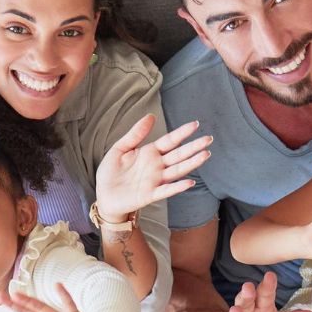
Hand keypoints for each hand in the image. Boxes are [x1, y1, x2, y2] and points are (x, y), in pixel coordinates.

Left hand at [95, 115, 213, 221]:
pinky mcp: (150, 195)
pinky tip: (190, 182)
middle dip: (194, 147)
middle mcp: (156, 166)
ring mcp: (155, 181)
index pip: (170, 141)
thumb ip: (135, 134)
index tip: (195, 124)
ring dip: (191, 163)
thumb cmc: (111, 173)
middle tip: (209, 139)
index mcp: (150, 153)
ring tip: (205, 155)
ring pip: (177, 170)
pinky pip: (166, 191)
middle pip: (179, 155)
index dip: (182, 133)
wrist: (103, 195)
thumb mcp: (120, 148)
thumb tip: (151, 116)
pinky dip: (177, 187)